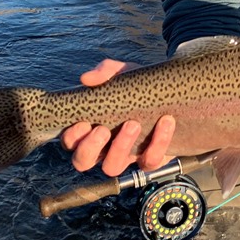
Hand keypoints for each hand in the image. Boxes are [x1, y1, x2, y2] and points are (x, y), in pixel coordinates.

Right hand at [60, 59, 175, 176]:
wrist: (168, 91)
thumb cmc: (135, 86)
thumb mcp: (122, 74)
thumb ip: (105, 71)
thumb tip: (87, 78)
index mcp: (90, 128)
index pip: (70, 141)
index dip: (72, 137)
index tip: (83, 123)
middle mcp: (103, 147)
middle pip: (83, 161)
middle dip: (90, 148)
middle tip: (104, 130)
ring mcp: (126, 156)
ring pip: (112, 168)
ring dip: (120, 148)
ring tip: (133, 124)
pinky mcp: (150, 158)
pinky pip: (149, 162)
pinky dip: (158, 143)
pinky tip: (165, 122)